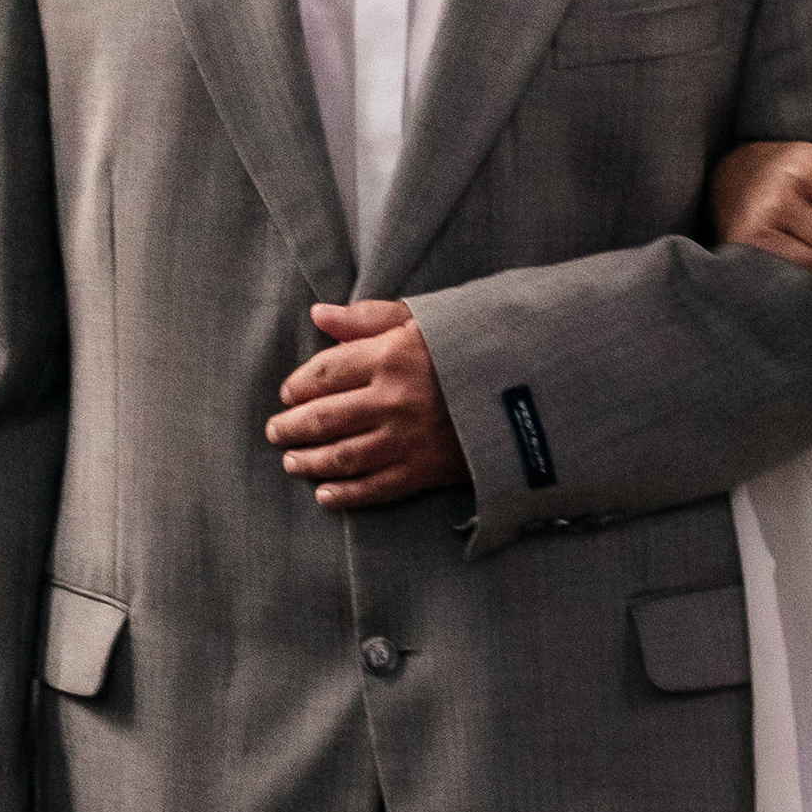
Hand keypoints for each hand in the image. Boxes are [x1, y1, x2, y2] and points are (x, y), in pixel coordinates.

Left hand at [268, 300, 470, 507]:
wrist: (534, 391)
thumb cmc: (475, 346)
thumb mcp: (425, 320)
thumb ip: (369, 318)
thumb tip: (320, 315)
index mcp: (392, 355)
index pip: (325, 372)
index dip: (299, 384)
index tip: (288, 393)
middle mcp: (394, 399)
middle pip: (324, 417)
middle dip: (292, 427)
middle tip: (276, 431)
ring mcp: (409, 438)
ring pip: (342, 455)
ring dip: (310, 461)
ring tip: (292, 462)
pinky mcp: (428, 470)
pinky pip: (376, 487)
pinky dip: (346, 495)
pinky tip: (326, 495)